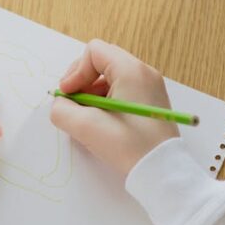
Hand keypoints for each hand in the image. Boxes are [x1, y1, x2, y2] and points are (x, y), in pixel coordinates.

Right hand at [50, 40, 177, 177]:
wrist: (163, 172)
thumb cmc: (128, 146)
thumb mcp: (86, 127)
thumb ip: (62, 110)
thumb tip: (61, 103)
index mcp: (131, 70)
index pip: (94, 51)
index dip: (75, 71)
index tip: (68, 95)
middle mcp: (144, 72)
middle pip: (103, 62)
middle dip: (82, 81)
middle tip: (74, 104)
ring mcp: (151, 87)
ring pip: (111, 77)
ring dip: (93, 93)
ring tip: (87, 117)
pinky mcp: (152, 102)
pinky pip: (123, 90)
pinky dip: (107, 101)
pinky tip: (102, 123)